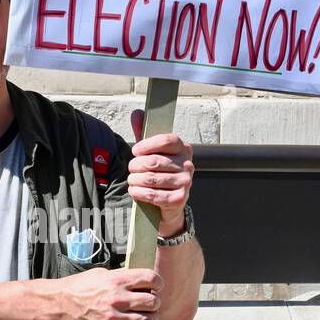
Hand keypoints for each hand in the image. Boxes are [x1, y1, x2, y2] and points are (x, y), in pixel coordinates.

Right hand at [55, 266, 163, 319]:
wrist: (60, 303)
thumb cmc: (79, 286)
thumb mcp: (101, 273)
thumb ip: (121, 276)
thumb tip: (138, 280)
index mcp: (117, 280)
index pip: (150, 279)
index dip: (159, 282)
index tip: (157, 286)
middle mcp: (117, 298)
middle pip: (152, 301)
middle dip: (156, 302)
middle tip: (153, 302)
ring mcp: (113, 317)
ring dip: (153, 318)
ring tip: (150, 316)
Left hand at [128, 109, 193, 237]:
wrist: (170, 206)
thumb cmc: (160, 174)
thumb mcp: (153, 153)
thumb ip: (144, 134)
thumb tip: (137, 113)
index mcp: (184, 149)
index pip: (166, 140)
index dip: (146, 145)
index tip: (135, 151)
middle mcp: (188, 165)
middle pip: (154, 161)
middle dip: (135, 165)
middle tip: (131, 169)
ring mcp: (185, 183)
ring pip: (150, 178)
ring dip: (134, 180)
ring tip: (132, 180)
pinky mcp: (179, 199)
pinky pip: (152, 194)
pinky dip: (138, 192)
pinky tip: (135, 191)